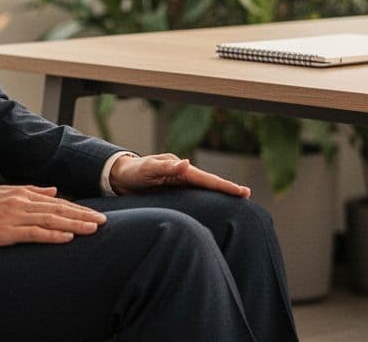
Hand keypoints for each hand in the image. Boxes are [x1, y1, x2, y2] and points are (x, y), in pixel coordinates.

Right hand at [0, 185, 107, 248]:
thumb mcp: (3, 194)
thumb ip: (30, 191)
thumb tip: (53, 191)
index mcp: (21, 194)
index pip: (56, 202)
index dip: (78, 208)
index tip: (95, 215)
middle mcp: (21, 202)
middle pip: (58, 209)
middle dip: (83, 215)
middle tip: (103, 221)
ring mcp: (14, 216)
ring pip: (51, 220)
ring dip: (74, 224)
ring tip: (93, 229)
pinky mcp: (6, 231)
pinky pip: (34, 233)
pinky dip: (53, 235)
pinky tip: (67, 238)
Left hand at [109, 153, 250, 197]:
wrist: (120, 176)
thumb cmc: (133, 172)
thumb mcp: (146, 169)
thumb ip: (165, 167)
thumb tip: (187, 163)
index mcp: (179, 169)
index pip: (206, 179)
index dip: (224, 186)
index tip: (242, 192)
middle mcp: (182, 173)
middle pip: (209, 183)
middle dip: (227, 188)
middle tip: (247, 196)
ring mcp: (179, 181)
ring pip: (203, 188)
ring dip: (219, 193)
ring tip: (237, 200)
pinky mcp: (174, 189)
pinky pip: (194, 193)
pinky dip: (206, 196)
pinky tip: (214, 205)